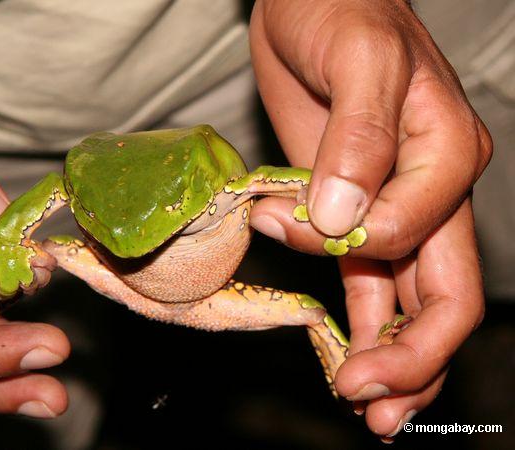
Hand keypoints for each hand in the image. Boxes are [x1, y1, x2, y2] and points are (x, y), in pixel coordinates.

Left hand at [248, 0, 489, 439]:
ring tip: (367, 408)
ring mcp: (391, 208)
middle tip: (366, 401)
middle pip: (442, 294)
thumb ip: (360, 140)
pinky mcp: (352, 211)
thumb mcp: (359, 59)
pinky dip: (364, 326)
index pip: (413, 235)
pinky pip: (368, 282)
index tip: (283, 223)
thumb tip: (339, 218)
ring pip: (409, 301)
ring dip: (394, 360)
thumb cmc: (343, 10)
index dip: (346, 247)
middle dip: (410, 357)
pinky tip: (353, 360)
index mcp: (446, 156)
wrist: (315, 0)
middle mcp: (429, 192)